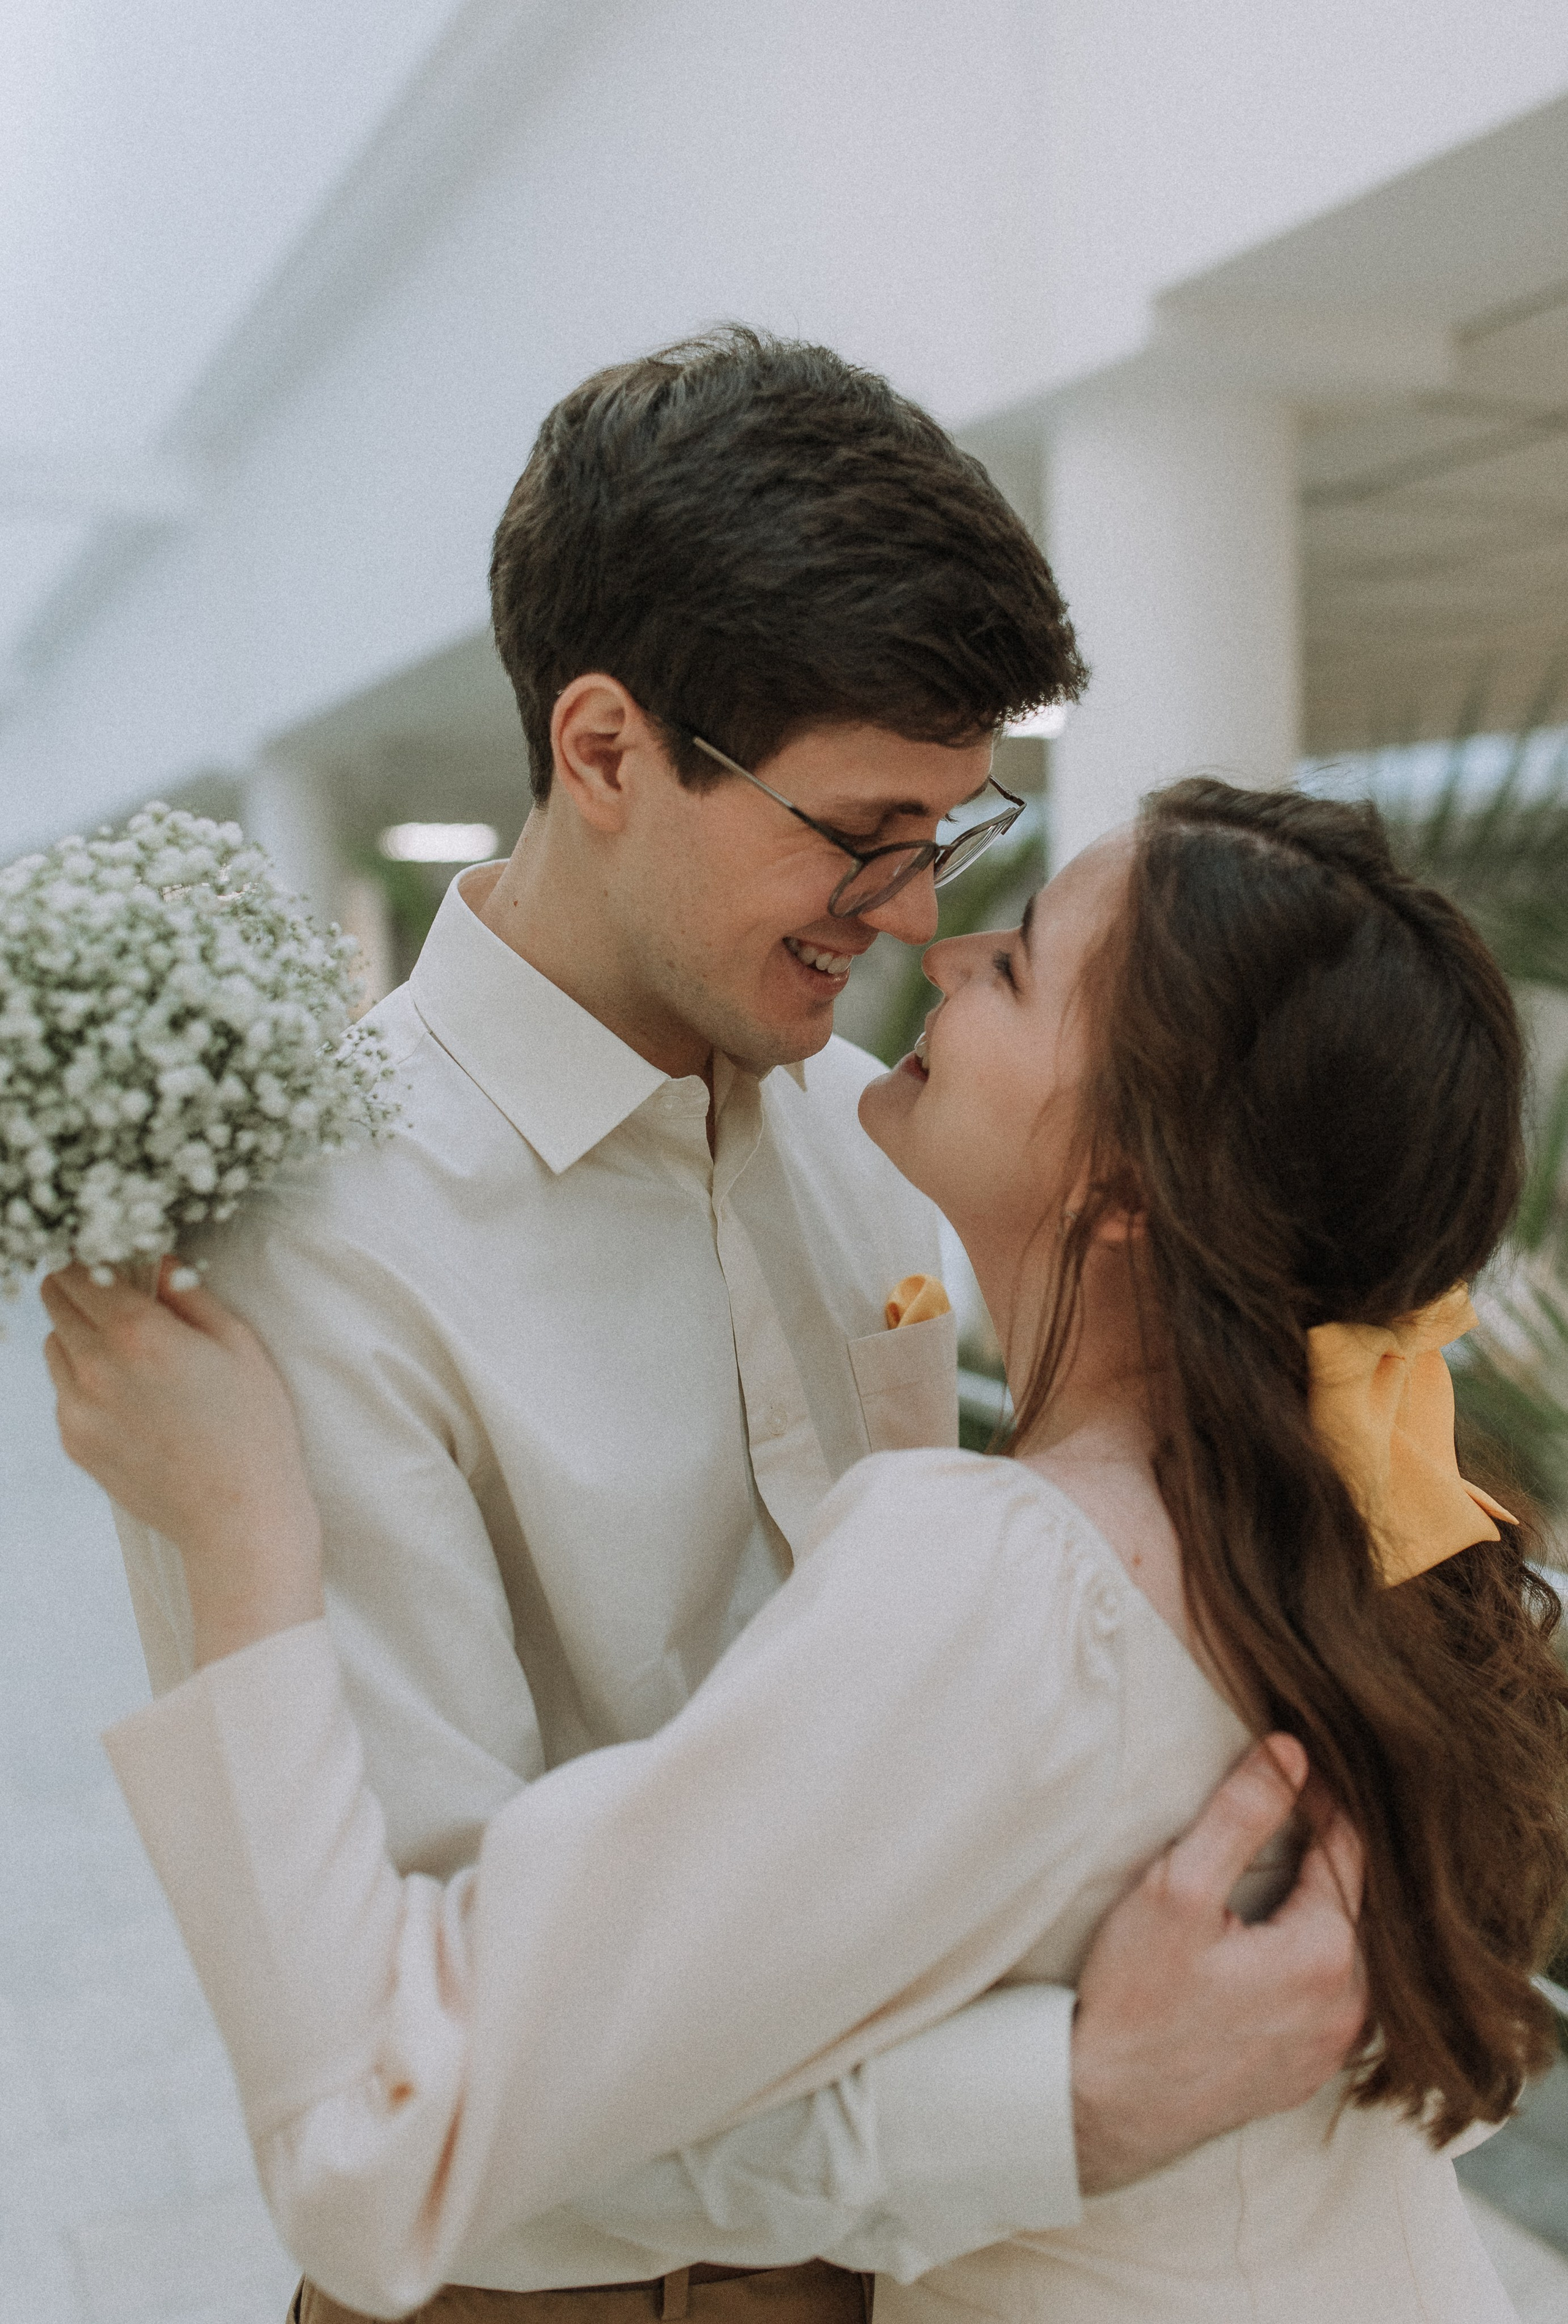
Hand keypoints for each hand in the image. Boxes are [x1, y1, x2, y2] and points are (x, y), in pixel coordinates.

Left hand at [42, 1262, 323, 1666]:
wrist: (238, 1517)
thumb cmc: (252, 1427)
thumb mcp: (238, 1342)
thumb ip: (188, 1292)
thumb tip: (155, 1261)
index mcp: (137, 1333)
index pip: (78, 1269)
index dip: (94, 1255)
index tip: (113, 1257)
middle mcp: (94, 1367)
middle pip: (54, 1301)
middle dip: (80, 1288)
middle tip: (117, 1295)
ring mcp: (77, 1408)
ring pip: (53, 1345)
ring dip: (78, 1333)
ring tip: (128, 1351)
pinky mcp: (74, 1441)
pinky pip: (63, 1391)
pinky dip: (84, 1380)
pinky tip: (131, 1396)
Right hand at [1069, 1735, 1366, 2193]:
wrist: (1104, 2108)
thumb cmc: (1135, 1999)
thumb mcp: (1179, 1888)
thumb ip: (1240, 1814)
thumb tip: (1291, 1752)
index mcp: (1326, 1957)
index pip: (1347, 1850)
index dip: (1320, 1800)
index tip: (1293, 1765)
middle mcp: (1347, 2010)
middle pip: (1353, 1904)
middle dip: (1324, 1853)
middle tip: (1287, 1807)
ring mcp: (1329, 2049)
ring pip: (1345, 1953)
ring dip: (1319, 1908)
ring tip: (1280, 1866)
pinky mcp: (1305, 2074)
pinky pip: (1328, 1998)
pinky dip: (1308, 1959)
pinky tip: (1268, 1941)